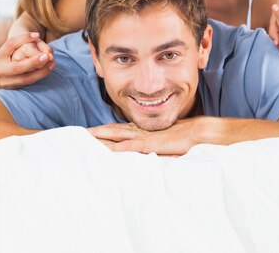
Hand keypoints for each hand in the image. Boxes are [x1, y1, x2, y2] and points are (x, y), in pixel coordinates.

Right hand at [0, 32, 55, 94]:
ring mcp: (6, 82)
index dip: (24, 38)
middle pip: (18, 67)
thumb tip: (36, 36)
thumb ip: (17, 44)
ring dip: (41, 72)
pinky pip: (28, 84)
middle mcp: (1, 70)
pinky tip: (47, 70)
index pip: (10, 44)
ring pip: (25, 79)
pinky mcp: (13, 90)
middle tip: (47, 56)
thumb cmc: (2, 61)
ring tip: (52, 63)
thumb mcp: (5, 51)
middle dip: (33, 62)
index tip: (37, 35)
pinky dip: (38, 77)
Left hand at [89, 118, 203, 155]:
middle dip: (97, 132)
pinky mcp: (148, 145)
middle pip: (113, 130)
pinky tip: (106, 149)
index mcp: (143, 131)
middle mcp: (140, 132)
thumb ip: (154, 144)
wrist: (196, 132)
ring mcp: (143, 137)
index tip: (92, 132)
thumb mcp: (165, 141)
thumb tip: (148, 148)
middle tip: (81, 132)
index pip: (120, 129)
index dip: (106, 130)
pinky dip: (116, 147)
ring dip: (101, 137)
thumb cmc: (183, 137)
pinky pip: (128, 146)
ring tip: (86, 137)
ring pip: (116, 136)